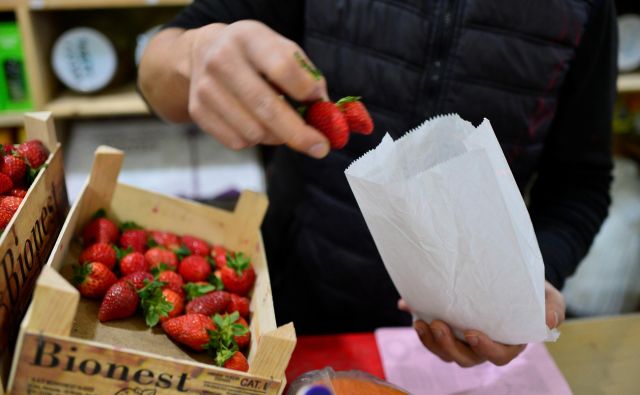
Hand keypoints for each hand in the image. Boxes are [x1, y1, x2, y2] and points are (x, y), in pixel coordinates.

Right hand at [188, 20, 329, 157]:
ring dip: (277, 137)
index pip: (283, 67)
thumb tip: (326, 112)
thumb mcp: (280, 49)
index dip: (306, 91)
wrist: (200, 53)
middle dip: (299, 134)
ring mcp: (206, 87)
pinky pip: (237, 142)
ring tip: (281, 125)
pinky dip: (255, 141)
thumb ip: (306, 76)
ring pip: (254, 131)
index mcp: (249, 37)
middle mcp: (223, 60)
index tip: (322, 107)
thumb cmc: (254, 55)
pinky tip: (256, 124)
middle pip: (266, 107)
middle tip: (320, 148)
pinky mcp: (198, 111)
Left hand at [399, 281, 564, 366]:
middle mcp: (483, 344)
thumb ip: (552, 307)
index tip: (472, 333)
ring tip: (420, 323)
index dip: (484, 349)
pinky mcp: (447, 324)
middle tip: (438, 325)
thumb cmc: (532, 290)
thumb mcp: (548, 296)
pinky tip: (407, 306)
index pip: (497, 356)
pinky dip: (419, 323)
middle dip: (448, 346)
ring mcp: (462, 337)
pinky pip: (430, 332)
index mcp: (508, 342)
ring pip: (444, 350)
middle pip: (464, 358)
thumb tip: (549, 320)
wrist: (511, 275)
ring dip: (430, 341)